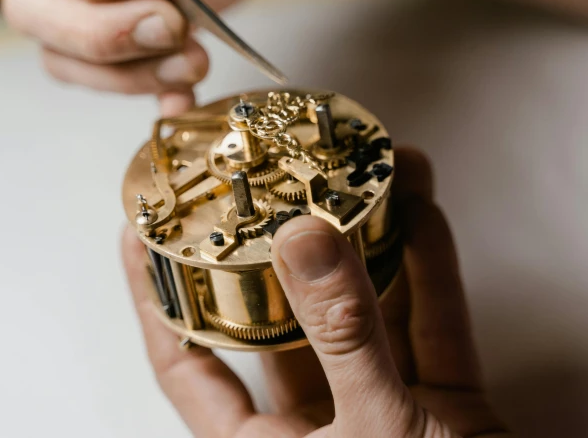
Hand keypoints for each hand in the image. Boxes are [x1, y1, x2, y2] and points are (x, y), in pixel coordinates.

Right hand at [2, 0, 304, 110]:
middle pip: (33, 12)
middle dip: (110, 32)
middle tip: (172, 25)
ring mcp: (71, 11)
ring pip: (65, 59)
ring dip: (133, 73)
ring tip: (194, 61)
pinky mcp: (109, 51)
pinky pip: (107, 84)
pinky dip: (151, 94)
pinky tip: (183, 98)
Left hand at [120, 147, 510, 436]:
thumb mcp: (374, 432)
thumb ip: (343, 336)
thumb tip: (303, 242)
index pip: (187, 363)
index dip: (157, 298)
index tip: (141, 232)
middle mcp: (316, 425)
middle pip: (282, 317)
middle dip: (281, 246)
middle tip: (267, 183)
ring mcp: (382, 409)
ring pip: (365, 310)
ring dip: (370, 242)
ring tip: (359, 175)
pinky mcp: (445, 405)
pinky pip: (433, 323)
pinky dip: (431, 271)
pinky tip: (421, 215)